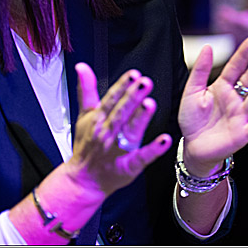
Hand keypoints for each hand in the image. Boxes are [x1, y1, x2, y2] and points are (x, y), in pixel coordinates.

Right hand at [62, 63, 172, 196]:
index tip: (133, 74)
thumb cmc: (87, 145)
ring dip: (141, 119)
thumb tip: (82, 66)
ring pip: (131, 132)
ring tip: (151, 104)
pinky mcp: (129, 165)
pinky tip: (165, 140)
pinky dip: (153, 149)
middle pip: (121, 113)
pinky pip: (142, 157)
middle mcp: (108, 132)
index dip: (122, 86)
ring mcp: (119, 149)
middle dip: (132, 98)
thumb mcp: (85, 116)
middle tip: (145, 83)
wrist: (83, 180)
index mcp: (99, 119)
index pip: (110, 100)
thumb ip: (87, 90)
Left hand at [178, 37, 247, 176]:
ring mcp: (241, 115)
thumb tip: (209, 47)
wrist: (193, 148)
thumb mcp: (191, 92)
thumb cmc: (192, 120)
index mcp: (223, 87)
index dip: (243, 54)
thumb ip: (200, 71)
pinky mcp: (244, 133)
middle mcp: (236, 99)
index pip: (235, 67)